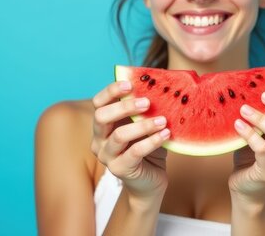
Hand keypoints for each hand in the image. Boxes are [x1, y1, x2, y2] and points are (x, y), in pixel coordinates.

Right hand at [91, 80, 170, 197]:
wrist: (151, 180)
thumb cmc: (148, 146)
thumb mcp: (145, 123)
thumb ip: (146, 108)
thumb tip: (159, 85)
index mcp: (103, 124)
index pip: (98, 102)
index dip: (111, 91)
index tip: (130, 84)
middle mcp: (99, 139)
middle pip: (102, 116)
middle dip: (124, 107)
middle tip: (147, 102)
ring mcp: (106, 156)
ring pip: (119, 135)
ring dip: (143, 125)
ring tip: (162, 120)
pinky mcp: (119, 169)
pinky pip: (135, 152)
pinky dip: (152, 141)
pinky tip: (166, 134)